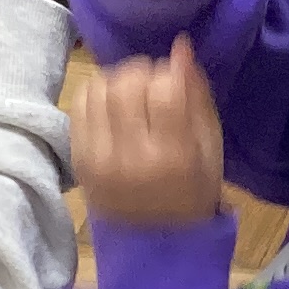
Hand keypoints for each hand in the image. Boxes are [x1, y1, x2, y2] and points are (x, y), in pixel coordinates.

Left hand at [69, 46, 225, 227]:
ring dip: (119, 79)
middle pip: (128, 85)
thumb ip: (197, 96)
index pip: (166, 89)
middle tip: (152, 84)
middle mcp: (132, 158)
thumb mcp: (210, 148)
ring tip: (132, 94)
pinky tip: (111, 104)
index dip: (171, 74)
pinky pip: (80, 103)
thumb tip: (181, 48)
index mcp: (174, 158)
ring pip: (101, 88)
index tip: (174, 83)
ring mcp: (99, 158)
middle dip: (143, 73)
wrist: (152, 240)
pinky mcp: (78, 157)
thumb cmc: (192, 190)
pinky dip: (96, 91)